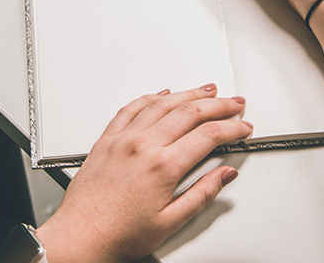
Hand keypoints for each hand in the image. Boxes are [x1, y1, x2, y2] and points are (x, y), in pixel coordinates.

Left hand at [37, 85, 251, 262]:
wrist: (80, 234)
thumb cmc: (119, 233)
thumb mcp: (170, 222)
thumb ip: (202, 195)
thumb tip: (223, 175)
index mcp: (162, 166)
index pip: (208, 135)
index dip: (231, 128)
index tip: (242, 127)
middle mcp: (142, 146)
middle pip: (189, 112)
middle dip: (218, 105)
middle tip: (234, 103)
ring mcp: (123, 139)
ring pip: (162, 104)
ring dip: (188, 94)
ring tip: (206, 90)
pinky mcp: (107, 139)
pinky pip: (131, 108)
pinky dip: (150, 97)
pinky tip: (162, 94)